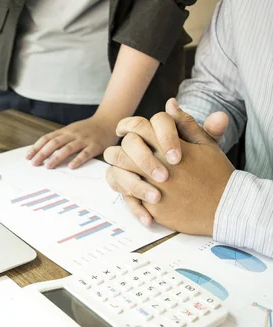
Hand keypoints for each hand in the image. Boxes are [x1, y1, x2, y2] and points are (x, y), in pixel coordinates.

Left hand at [26, 116, 118, 168]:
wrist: (108, 120)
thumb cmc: (88, 129)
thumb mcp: (72, 131)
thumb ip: (60, 139)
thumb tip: (43, 151)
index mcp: (65, 131)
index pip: (47, 138)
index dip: (36, 147)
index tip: (27, 157)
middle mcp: (72, 134)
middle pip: (54, 143)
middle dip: (42, 153)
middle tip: (34, 163)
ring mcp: (83, 140)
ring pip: (67, 148)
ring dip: (56, 157)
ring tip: (48, 166)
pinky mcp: (95, 146)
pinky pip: (85, 153)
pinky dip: (78, 160)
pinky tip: (71, 166)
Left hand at [104, 105, 234, 235]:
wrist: (226, 207)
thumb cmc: (216, 174)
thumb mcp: (205, 145)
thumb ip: (185, 124)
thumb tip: (169, 104)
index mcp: (169, 147)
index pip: (138, 127)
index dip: (127, 125)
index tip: (123, 129)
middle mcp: (158, 166)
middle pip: (123, 151)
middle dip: (117, 150)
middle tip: (116, 152)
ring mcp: (154, 187)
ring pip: (120, 174)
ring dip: (116, 170)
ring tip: (118, 169)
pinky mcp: (152, 207)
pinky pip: (128, 198)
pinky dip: (124, 192)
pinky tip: (125, 188)